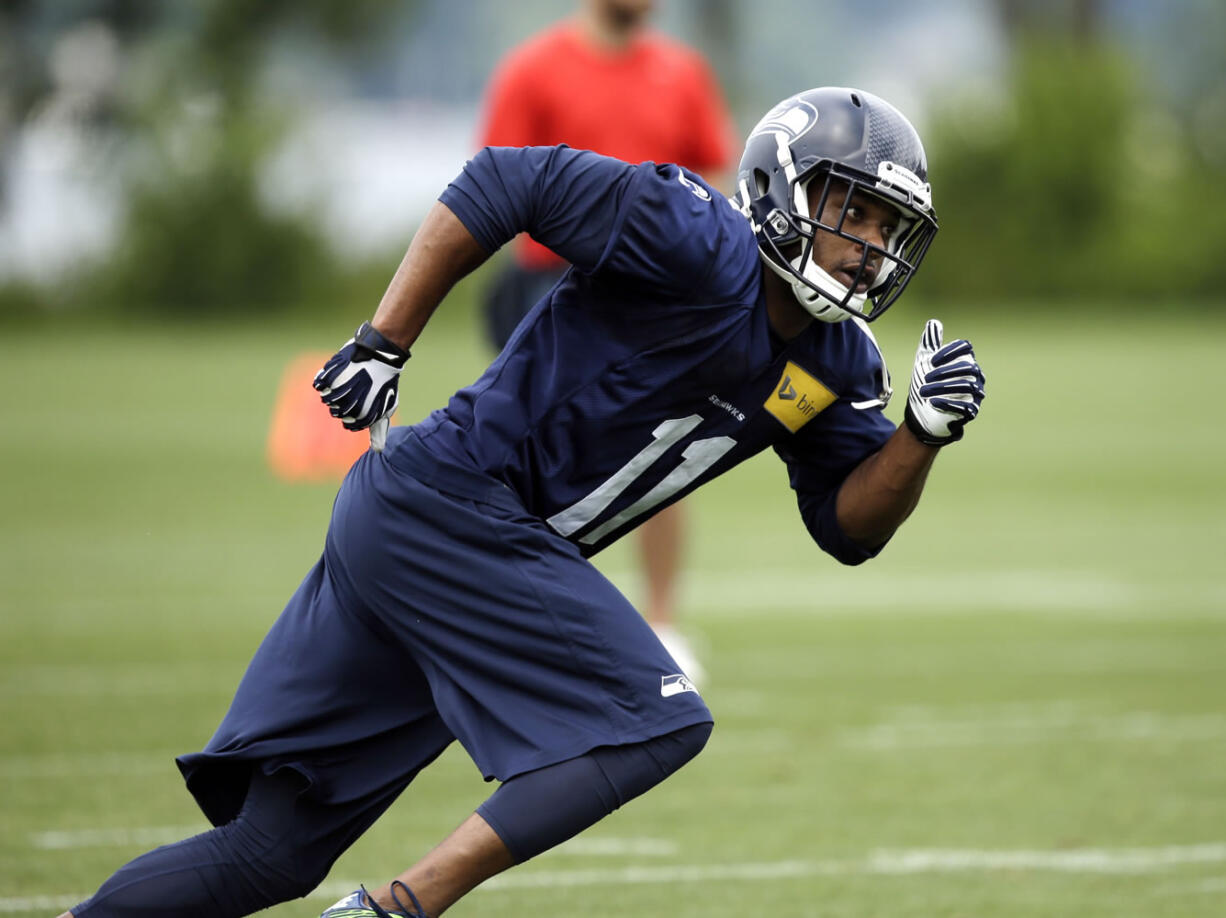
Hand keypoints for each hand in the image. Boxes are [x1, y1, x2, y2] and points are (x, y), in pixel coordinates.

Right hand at [313, 322, 409, 439]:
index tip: (363, 399)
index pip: (349, 424)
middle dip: (345, 402)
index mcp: (363, 417)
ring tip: (347, 380)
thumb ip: (378, 429)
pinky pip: (318, 385)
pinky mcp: (328, 378)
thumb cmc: (384, 381)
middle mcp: (348, 407)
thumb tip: (377, 450)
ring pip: (326, 399)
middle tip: (356, 387)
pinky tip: (337, 373)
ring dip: (334, 390)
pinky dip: (324, 379)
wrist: (380, 353)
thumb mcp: (386, 406)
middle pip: (337, 412)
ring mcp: (337, 392)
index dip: (355, 413)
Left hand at [904, 319, 984, 445]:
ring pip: (967, 386)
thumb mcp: (923, 362)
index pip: (965, 348)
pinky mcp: (971, 411)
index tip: (930, 360)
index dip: (949, 351)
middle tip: (924, 378)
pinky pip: (966, 406)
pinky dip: (948, 403)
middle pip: (968, 367)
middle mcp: (975, 375)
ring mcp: (975, 394)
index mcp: (964, 359)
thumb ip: (929, 343)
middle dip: (944, 372)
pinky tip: (933, 402)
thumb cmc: (926, 383)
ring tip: (924, 391)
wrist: (921, 411)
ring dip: (943, 387)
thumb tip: (933, 323)